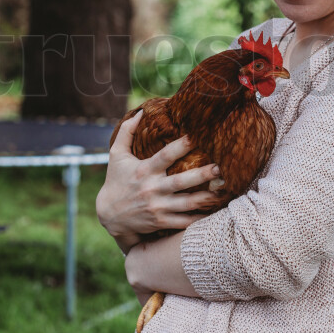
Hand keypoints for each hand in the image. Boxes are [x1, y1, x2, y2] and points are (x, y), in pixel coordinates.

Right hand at [96, 110, 221, 253]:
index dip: (180, 146)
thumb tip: (140, 111)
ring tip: (224, 189)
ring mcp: (157, 206)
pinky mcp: (160, 221)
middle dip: (202, 174)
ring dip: (206, 197)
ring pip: (186, 203)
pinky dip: (198, 218)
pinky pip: (183, 221)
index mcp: (144, 170)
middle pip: (181, 182)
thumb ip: (126, 132)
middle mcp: (152, 188)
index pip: (165, 156)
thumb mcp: (116, 155)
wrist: (109, 215)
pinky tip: (214, 211)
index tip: (196, 136)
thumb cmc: (116, 180)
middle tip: (221, 167)